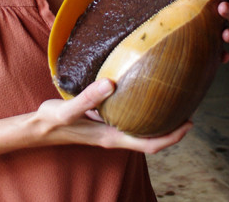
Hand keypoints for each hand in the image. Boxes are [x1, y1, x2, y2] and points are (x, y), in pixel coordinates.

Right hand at [34, 79, 191, 153]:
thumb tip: (111, 83)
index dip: (172, 136)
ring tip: (173, 100)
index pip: (150, 144)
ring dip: (159, 120)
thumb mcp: (68, 109)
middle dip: (172, 128)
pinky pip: (131, 121)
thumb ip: (88, 97)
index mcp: (111, 137)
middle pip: (152, 139)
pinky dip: (144, 113)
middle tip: (189, 107)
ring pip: (143, 130)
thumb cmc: (52, 121)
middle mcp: (114, 136)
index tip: (189, 122)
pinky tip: (143, 94)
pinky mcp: (104, 123)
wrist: (38, 127)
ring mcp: (110, 131)